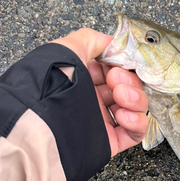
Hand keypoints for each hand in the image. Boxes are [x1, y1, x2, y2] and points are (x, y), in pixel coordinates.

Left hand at [52, 29, 148, 156]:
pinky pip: (136, 132)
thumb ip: (92, 40)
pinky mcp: (111, 140)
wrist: (42, 122)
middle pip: (131, 87)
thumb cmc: (50, 85)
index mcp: (84, 78)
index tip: (122, 62)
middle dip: (129, 80)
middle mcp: (94, 99)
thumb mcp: (68, 48)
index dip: (124, 64)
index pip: (118, 69)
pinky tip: (124, 116)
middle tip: (115, 80)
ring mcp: (103, 120)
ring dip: (136, 99)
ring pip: (137, 108)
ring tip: (121, 97)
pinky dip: (137, 122)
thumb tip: (114, 44)